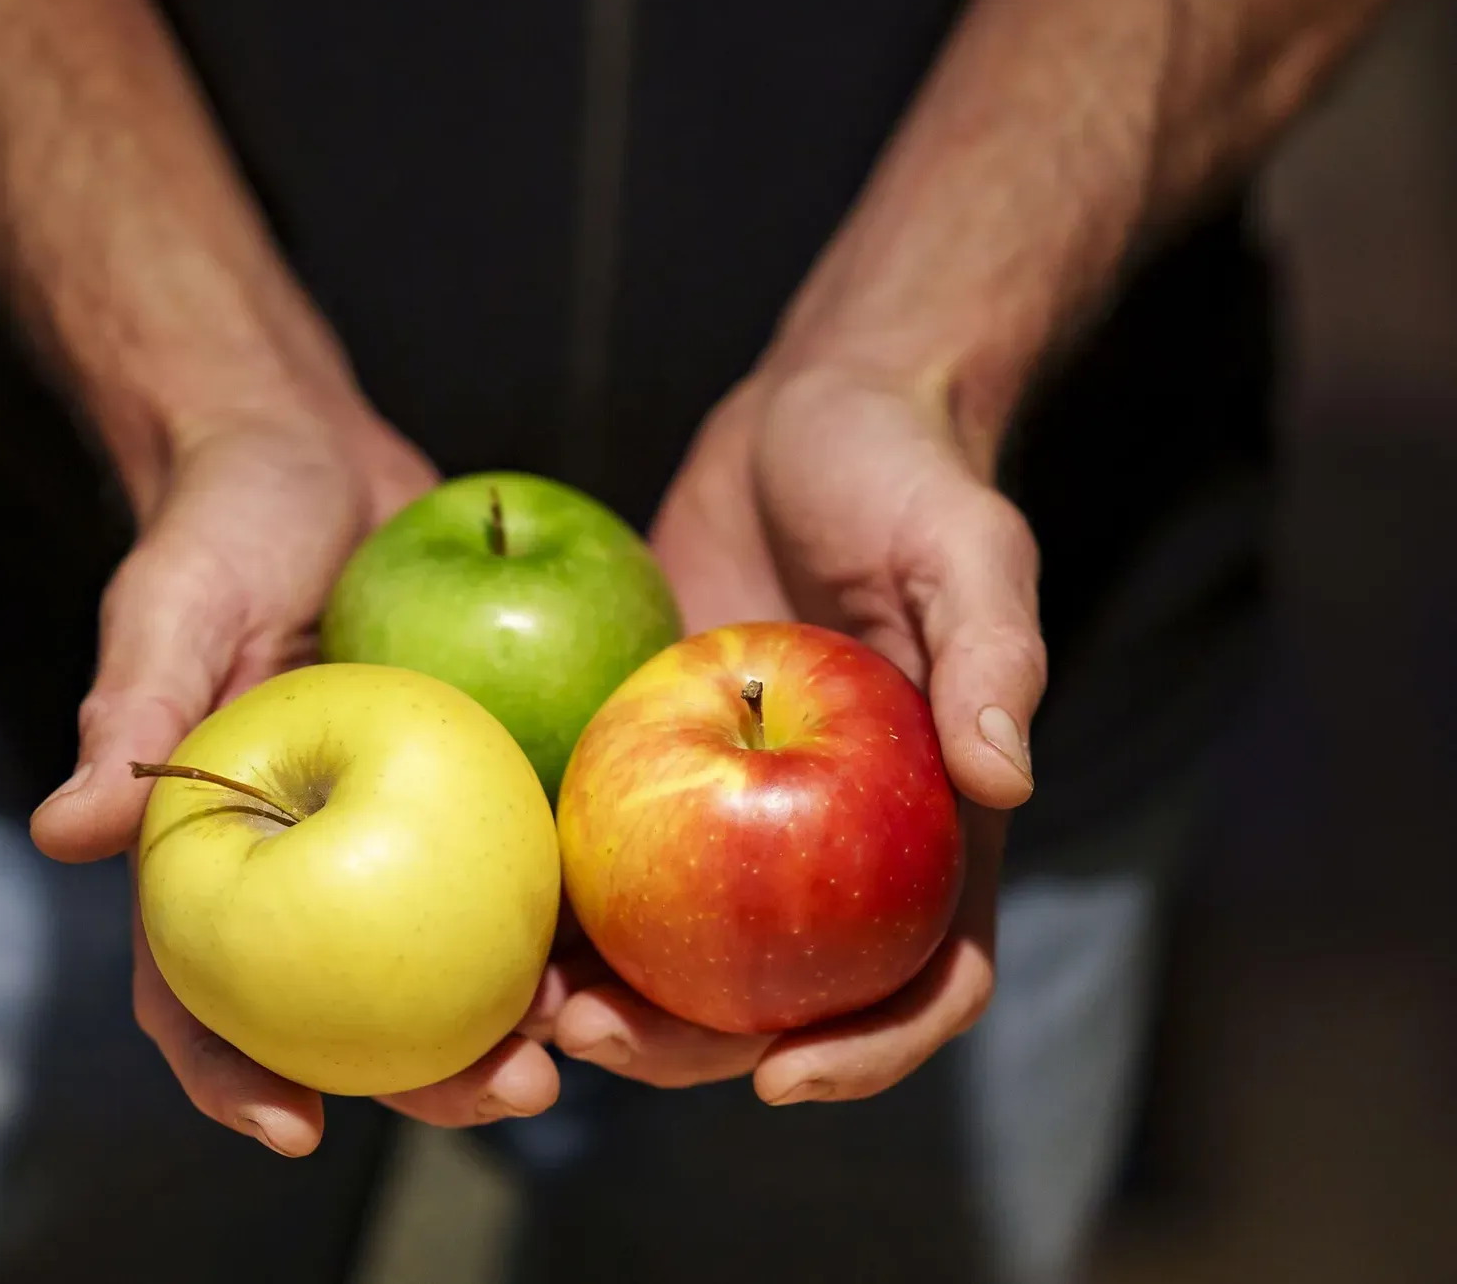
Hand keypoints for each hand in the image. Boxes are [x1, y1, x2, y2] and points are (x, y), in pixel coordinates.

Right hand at [30, 397, 561, 1153]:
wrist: (318, 454)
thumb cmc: (224, 525)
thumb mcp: (176, 607)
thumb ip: (136, 712)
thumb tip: (59, 832)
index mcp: (220, 851)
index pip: (202, 989)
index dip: (235, 1074)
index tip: (297, 1129)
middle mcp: (316, 861)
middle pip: (360, 1006)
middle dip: (433, 1076)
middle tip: (512, 1091)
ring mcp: (408, 828)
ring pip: (462, 955)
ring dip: (523, 1011)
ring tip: (588, 1034)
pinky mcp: (485, 780)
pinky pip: (529, 853)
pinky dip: (574, 901)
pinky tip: (630, 929)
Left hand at [550, 364, 1045, 1103]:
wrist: (807, 409)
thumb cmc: (904, 471)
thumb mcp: (963, 546)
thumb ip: (991, 656)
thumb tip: (1004, 781)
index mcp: (931, 827)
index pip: (928, 978)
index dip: (871, 1051)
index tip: (783, 1078)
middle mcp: (836, 846)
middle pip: (777, 998)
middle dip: (690, 1047)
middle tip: (591, 1036)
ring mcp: (738, 814)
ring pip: (677, 955)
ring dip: (606, 1002)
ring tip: (517, 1008)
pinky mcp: (652, 761)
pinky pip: (608, 857)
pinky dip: (556, 904)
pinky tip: (485, 905)